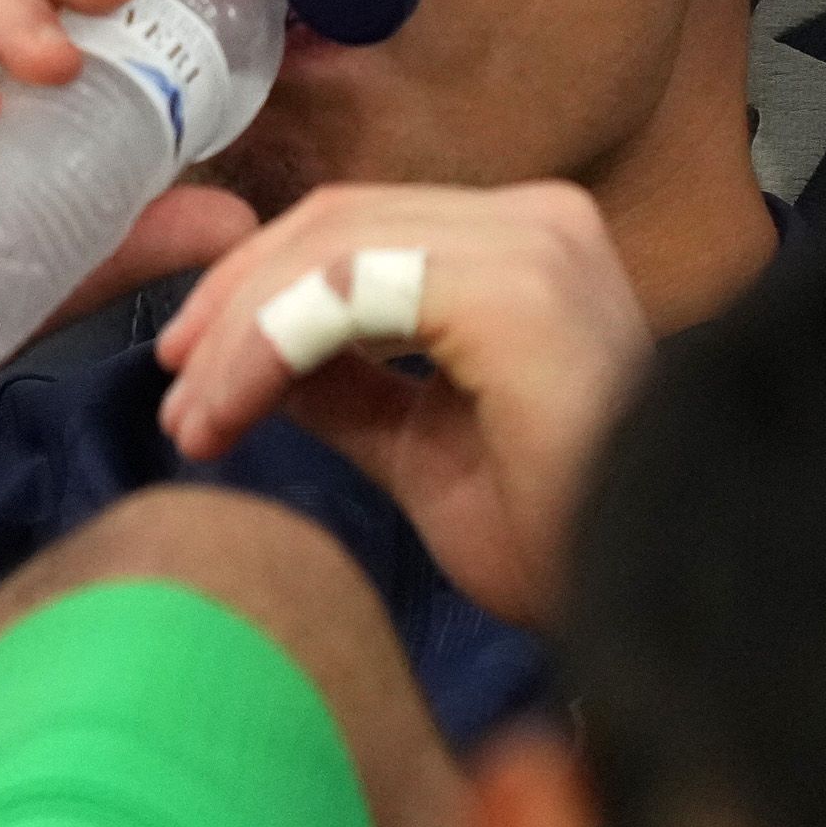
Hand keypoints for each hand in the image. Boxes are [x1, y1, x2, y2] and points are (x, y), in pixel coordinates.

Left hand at [150, 182, 650, 627]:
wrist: (652, 604)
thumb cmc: (562, 540)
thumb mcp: (420, 448)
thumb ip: (345, 387)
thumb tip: (255, 353)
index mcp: (528, 247)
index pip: (359, 229)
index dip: (255, 290)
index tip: (187, 375)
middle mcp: (542, 222)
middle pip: (334, 225)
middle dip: (232, 306)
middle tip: (172, 395)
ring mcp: (535, 245)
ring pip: (328, 252)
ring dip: (238, 338)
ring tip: (193, 420)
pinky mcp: (514, 289)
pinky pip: (346, 291)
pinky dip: (268, 347)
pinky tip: (228, 414)